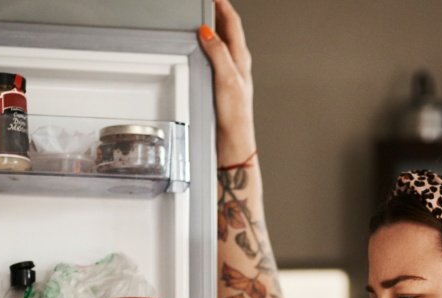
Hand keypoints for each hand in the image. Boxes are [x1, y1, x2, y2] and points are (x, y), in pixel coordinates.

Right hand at [199, 0, 256, 163]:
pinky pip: (214, 56)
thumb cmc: (235, 115)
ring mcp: (229, 73)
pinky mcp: (221, 82)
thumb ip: (218, 53)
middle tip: (206, 2)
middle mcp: (237, 63)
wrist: (233, 141)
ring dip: (213, 27)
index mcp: (241, 58)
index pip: (233, 23)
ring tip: (202, 16)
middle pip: (227, 29)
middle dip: (217, 12)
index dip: (223, 6)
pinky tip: (200, 48)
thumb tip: (208, 32)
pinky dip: (207, 46)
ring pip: (221, 42)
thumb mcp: (226, 79)